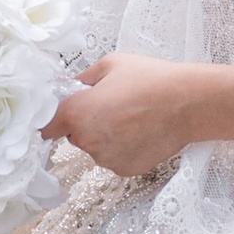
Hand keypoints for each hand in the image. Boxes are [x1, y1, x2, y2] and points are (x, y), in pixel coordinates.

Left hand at [46, 54, 210, 178]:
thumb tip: (72, 86)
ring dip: (105, 136)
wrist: (188, 103)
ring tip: (131, 117)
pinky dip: (123, 148)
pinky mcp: (125, 169)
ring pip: (96, 148)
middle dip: (84, 123)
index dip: (51, 120)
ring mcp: (106, 159)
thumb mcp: (110, 65)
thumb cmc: (151, 80)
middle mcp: (87, 141)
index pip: (46, 127)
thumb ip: (83, 78)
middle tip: (110, 105)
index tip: (59, 115)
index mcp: (76, 113)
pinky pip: (114, 158)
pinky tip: (140, 131)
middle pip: (73, 136)